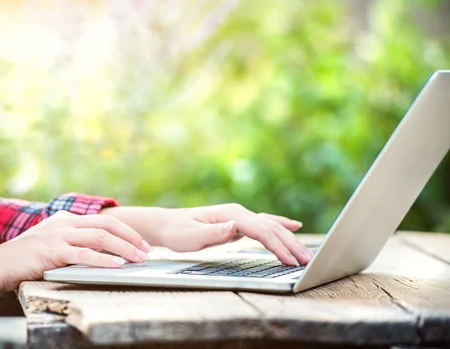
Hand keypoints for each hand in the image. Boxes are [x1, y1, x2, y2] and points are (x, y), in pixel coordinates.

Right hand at [0, 211, 151, 290]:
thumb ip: (72, 241)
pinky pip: (85, 254)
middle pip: (107, 224)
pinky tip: (117, 265)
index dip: (126, 230)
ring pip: (100, 237)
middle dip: (131, 236)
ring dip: (124, 248)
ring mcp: (59, 235)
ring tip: (138, 258)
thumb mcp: (51, 242)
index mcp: (66, 218)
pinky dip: (104, 260)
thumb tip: (102, 251)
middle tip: (147, 250)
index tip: (141, 243)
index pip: (104, 220)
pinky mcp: (53, 251)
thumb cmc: (25, 257)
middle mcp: (65, 222)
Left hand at [155, 204, 311, 265]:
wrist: (168, 224)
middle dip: (291, 244)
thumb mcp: (191, 236)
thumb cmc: (178, 232)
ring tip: (306, 253)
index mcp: (231, 214)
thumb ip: (214, 232)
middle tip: (308, 262)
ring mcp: (240, 217)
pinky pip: (265, 224)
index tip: (290, 261)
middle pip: (271, 227)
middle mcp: (238, 213)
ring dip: (290, 239)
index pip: (261, 230)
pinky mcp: (239, 223)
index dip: (277, 246)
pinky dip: (281, 225)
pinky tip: (294, 226)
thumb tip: (234, 226)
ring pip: (271, 226)